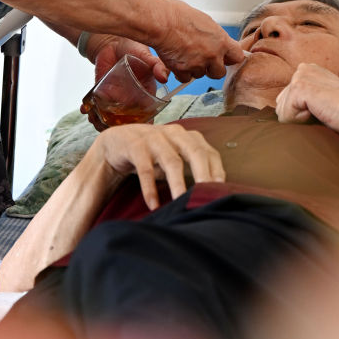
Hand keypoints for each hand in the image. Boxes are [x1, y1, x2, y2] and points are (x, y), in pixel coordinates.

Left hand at [80, 36, 167, 125]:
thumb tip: (164, 77)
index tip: (130, 129)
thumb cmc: (135, 49)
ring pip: (107, 117)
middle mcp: (130, 101)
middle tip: (106, 124)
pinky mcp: (100, 92)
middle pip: (123, 122)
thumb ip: (157, 66)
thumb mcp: (148, 57)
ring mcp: (114, 98)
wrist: (114, 41)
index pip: (145, 118)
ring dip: (99, 121)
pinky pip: (95, 106)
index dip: (138, 127)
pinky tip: (85, 109)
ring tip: (93, 117)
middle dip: (114, 127)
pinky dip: (88, 110)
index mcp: (145, 96)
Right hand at [95, 122, 224, 210]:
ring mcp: (154, 138)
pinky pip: (145, 169)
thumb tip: (212, 195)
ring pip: (171, 161)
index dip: (217, 171)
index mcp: (188, 136)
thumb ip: (191, 169)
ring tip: (181, 203)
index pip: (209, 152)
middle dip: (203, 174)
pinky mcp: (135, 146)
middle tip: (207, 196)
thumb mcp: (174, 158)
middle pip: (195, 152)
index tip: (221, 191)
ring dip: (178, 184)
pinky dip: (149, 188)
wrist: (117, 142)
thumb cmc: (153, 154)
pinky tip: (153, 204)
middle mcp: (174, 134)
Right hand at [154, 0, 244, 84]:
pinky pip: (185, 78)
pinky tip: (176, 60)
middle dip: (211, 68)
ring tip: (184, 54)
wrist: (161, 22)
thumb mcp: (204, 20)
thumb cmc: (178, 15)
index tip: (225, 57)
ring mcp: (198, 64)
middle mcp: (213, 55)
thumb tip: (216, 40)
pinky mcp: (183, 71)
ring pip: (201, 75)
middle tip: (202, 59)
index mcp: (221, 40)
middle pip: (219, 72)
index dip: (229, 58)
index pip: (237, 56)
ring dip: (194, 68)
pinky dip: (181, 72)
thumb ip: (214, 35)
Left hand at [275, 63, 338, 142]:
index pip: (287, 100)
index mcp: (310, 71)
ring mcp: (301, 76)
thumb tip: (280, 115)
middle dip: (297, 118)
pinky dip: (300, 123)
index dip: (301, 115)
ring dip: (300, 122)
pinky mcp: (299, 86)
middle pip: (282, 106)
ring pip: (282, 112)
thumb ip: (305, 103)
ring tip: (324, 114)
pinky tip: (321, 115)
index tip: (323, 114)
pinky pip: (285, 115)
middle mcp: (304, 69)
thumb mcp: (323, 104)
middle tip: (324, 115)